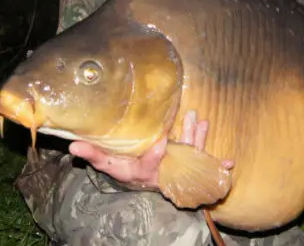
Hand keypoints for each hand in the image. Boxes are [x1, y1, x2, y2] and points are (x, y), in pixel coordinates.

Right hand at [68, 110, 230, 189]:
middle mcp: (163, 171)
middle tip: (194, 123)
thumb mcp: (111, 164)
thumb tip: (72, 145)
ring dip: (199, 140)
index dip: (155, 155)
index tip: (160, 142)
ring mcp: (178, 169)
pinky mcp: (190, 166)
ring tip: (203, 122)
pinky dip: (219, 166)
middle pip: (176, 159)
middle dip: (186, 142)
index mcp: (143, 171)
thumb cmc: (128, 169)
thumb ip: (94, 155)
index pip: (149, 165)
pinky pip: (205, 165)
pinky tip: (231, 164)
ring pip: (191, 155)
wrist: (146, 181)